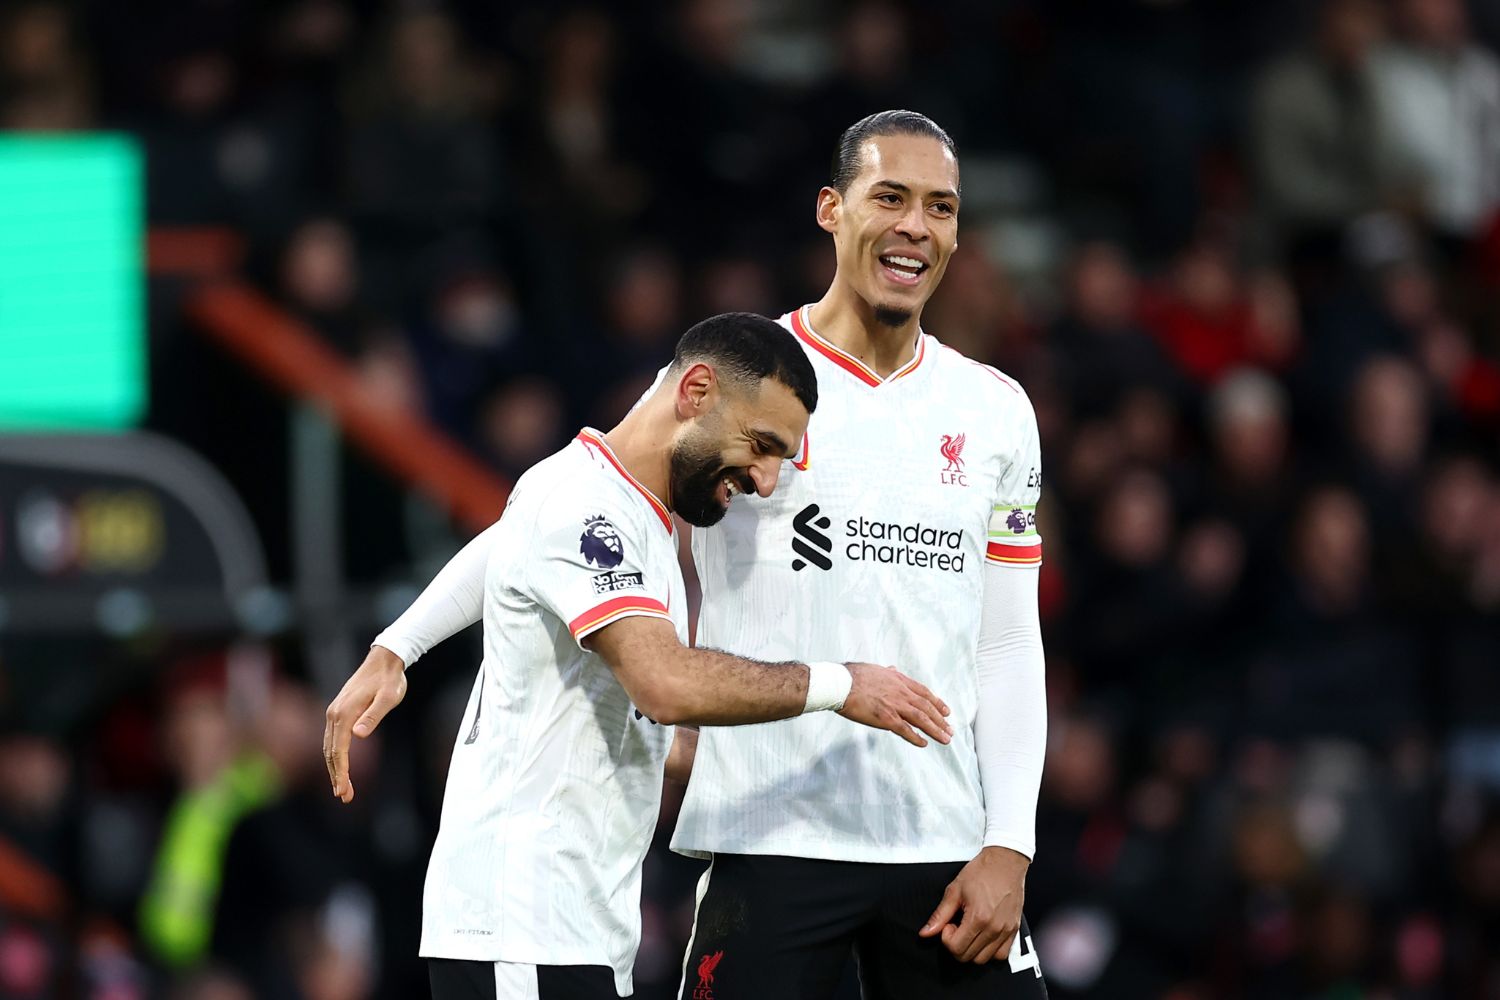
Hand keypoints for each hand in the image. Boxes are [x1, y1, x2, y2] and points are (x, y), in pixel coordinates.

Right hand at [323, 644, 406, 802]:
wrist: (385, 659)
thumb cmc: (390, 679)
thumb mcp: (388, 697)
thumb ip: (374, 715)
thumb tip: (358, 735)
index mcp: (345, 713)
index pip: (339, 750)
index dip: (341, 772)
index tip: (343, 791)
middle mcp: (334, 713)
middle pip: (331, 752)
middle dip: (337, 776)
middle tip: (345, 797)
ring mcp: (334, 712)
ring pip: (329, 746)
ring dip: (334, 768)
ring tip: (343, 788)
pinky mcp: (338, 711)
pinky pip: (332, 739)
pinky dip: (334, 756)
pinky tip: (340, 767)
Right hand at [837, 663, 951, 746]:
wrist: (840, 684)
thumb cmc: (852, 676)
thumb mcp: (875, 669)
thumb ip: (887, 672)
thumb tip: (893, 670)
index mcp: (898, 680)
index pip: (924, 692)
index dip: (937, 702)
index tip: (946, 711)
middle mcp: (900, 692)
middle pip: (926, 707)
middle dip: (940, 719)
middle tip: (950, 729)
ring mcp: (895, 705)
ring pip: (921, 719)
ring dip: (935, 729)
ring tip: (945, 738)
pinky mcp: (886, 718)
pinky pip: (905, 730)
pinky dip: (916, 737)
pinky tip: (924, 743)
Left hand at [919, 846, 1028, 963]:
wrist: (1005, 861)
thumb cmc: (982, 872)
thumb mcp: (955, 890)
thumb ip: (940, 915)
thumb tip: (926, 932)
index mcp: (978, 917)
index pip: (956, 947)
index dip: (946, 938)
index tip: (949, 924)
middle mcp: (994, 928)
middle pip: (968, 956)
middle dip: (956, 945)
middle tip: (957, 926)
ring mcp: (1006, 931)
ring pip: (984, 959)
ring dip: (972, 949)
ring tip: (970, 930)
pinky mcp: (1014, 930)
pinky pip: (1001, 955)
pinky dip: (990, 952)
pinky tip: (983, 936)